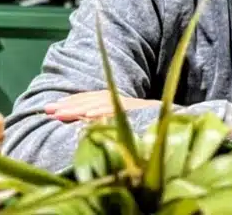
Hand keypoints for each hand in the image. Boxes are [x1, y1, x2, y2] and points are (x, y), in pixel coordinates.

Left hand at [45, 91, 160, 121]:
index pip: (95, 100)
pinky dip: (105, 111)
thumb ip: (113, 125)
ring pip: (104, 104)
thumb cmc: (159, 131)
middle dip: (70, 104)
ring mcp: (136, 107)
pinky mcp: (143, 111)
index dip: (74, 101)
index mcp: (124, 106)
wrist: (183, 126)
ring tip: (60, 113)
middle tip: (48, 109)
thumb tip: (89, 125)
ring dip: (80, 107)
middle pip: (95, 100)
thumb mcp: (133, 128)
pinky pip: (121, 110)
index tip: (54, 107)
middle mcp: (128, 103)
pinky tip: (88, 115)